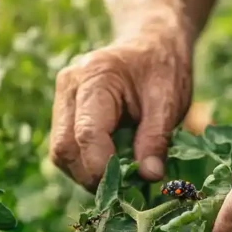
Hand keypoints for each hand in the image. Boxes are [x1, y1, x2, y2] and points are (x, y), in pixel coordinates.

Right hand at [49, 37, 191, 189]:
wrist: (151, 43)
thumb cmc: (163, 68)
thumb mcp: (170, 100)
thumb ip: (157, 138)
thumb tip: (149, 176)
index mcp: (95, 77)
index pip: (86, 134)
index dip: (103, 168)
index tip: (128, 186)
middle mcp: (69, 86)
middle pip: (64, 148)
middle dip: (92, 176)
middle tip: (125, 188)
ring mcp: (62, 98)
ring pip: (61, 153)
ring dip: (87, 173)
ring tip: (120, 176)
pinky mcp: (64, 111)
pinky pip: (66, 148)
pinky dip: (86, 164)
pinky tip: (110, 163)